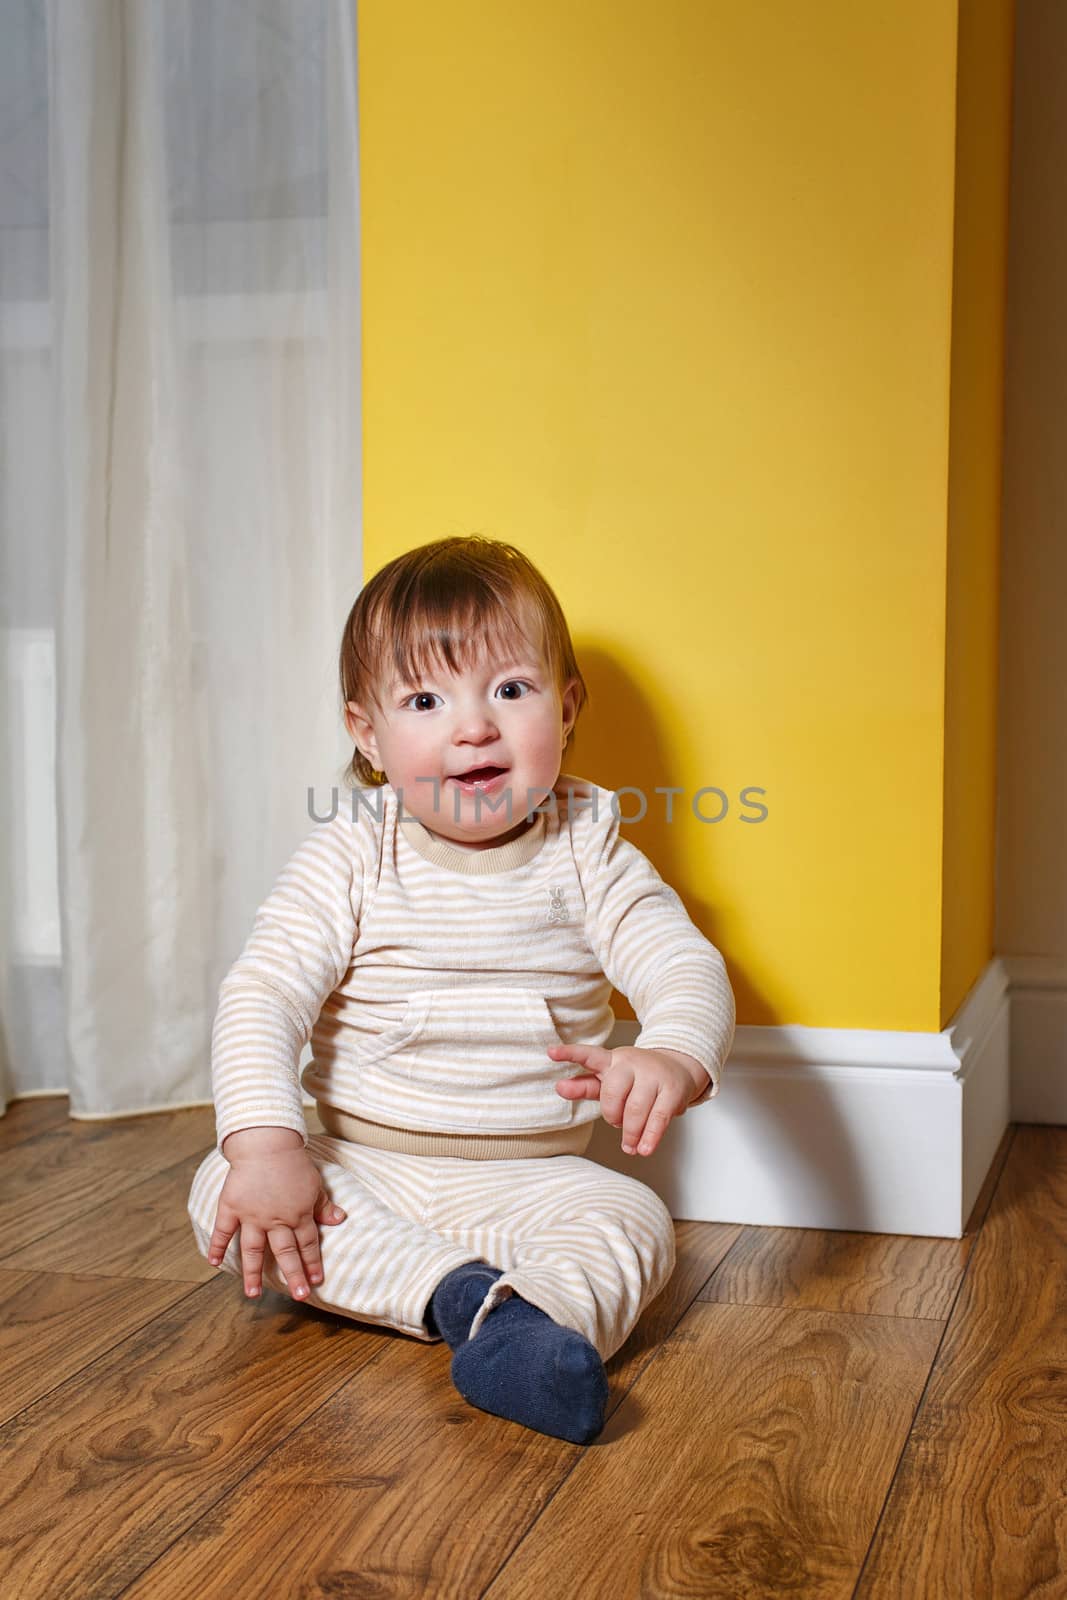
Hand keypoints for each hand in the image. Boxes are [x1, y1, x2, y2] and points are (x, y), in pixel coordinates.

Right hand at [208, 1131, 346, 1300]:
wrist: (266, 1143)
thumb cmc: (293, 1162)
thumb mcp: (315, 1183)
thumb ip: (324, 1204)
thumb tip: (339, 1219)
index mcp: (298, 1214)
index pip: (308, 1244)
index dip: (312, 1263)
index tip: (316, 1282)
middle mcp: (276, 1219)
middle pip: (285, 1253)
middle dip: (293, 1275)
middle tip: (299, 1296)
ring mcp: (252, 1215)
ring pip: (254, 1250)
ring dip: (253, 1273)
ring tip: (252, 1294)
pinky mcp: (232, 1207)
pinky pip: (224, 1231)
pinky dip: (217, 1247)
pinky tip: (214, 1264)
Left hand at [548, 1043, 710, 1156]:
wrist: (679, 1068)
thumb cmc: (638, 1078)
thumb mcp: (610, 1079)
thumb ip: (584, 1086)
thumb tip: (560, 1087)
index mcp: (612, 1060)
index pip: (589, 1055)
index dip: (570, 1054)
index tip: (551, 1052)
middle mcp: (632, 1063)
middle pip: (613, 1093)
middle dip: (612, 1116)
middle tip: (617, 1123)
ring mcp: (654, 1075)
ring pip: (635, 1110)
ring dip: (630, 1133)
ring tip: (630, 1145)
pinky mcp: (672, 1090)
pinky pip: (658, 1118)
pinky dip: (649, 1137)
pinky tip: (643, 1148)